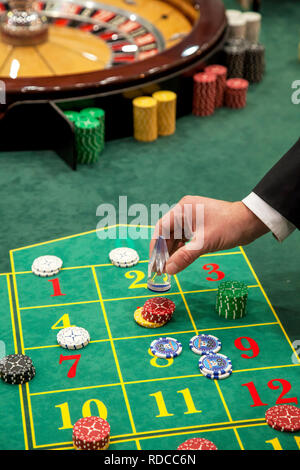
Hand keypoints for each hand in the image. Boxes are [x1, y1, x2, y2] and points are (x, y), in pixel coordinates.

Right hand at [149, 195, 269, 274]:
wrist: (251, 222)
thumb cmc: (229, 227)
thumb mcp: (205, 243)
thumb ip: (185, 257)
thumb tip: (169, 270)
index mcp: (183, 209)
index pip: (161, 228)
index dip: (156, 247)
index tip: (153, 263)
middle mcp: (184, 211)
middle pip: (167, 233)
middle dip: (163, 252)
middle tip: (160, 270)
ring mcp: (192, 218)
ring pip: (176, 237)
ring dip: (172, 252)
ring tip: (168, 268)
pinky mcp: (198, 225)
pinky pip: (185, 238)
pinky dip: (181, 249)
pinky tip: (179, 260)